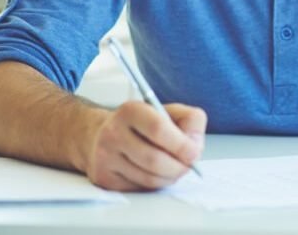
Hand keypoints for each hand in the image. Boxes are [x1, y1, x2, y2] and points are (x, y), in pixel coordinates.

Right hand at [82, 101, 206, 190]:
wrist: (102, 135)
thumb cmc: (143, 124)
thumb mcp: (168, 111)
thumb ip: (190, 121)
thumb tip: (195, 147)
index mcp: (131, 110)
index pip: (158, 129)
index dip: (181, 144)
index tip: (194, 153)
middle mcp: (113, 133)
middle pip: (154, 159)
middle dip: (178, 167)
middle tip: (189, 166)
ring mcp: (106, 157)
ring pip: (148, 178)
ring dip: (169, 177)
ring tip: (174, 169)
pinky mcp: (104, 178)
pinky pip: (139, 188)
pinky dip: (155, 184)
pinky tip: (156, 174)